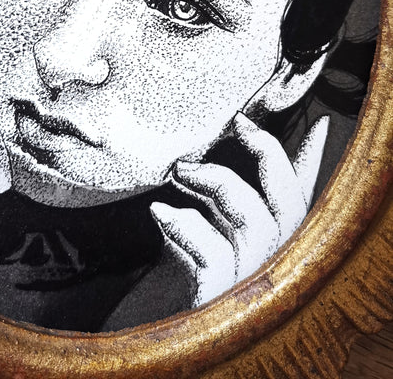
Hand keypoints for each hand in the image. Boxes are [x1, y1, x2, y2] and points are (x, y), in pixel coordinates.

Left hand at [150, 112, 327, 306]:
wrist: (182, 354)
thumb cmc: (200, 291)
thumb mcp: (217, 245)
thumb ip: (226, 210)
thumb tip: (215, 169)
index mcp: (282, 247)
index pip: (304, 197)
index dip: (313, 160)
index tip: (316, 125)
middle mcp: (278, 263)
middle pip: (284, 196)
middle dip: (265, 151)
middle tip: (239, 123)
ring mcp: (253, 281)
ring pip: (247, 214)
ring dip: (212, 181)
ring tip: (179, 170)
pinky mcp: (222, 299)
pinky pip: (209, 251)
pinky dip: (183, 225)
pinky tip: (160, 213)